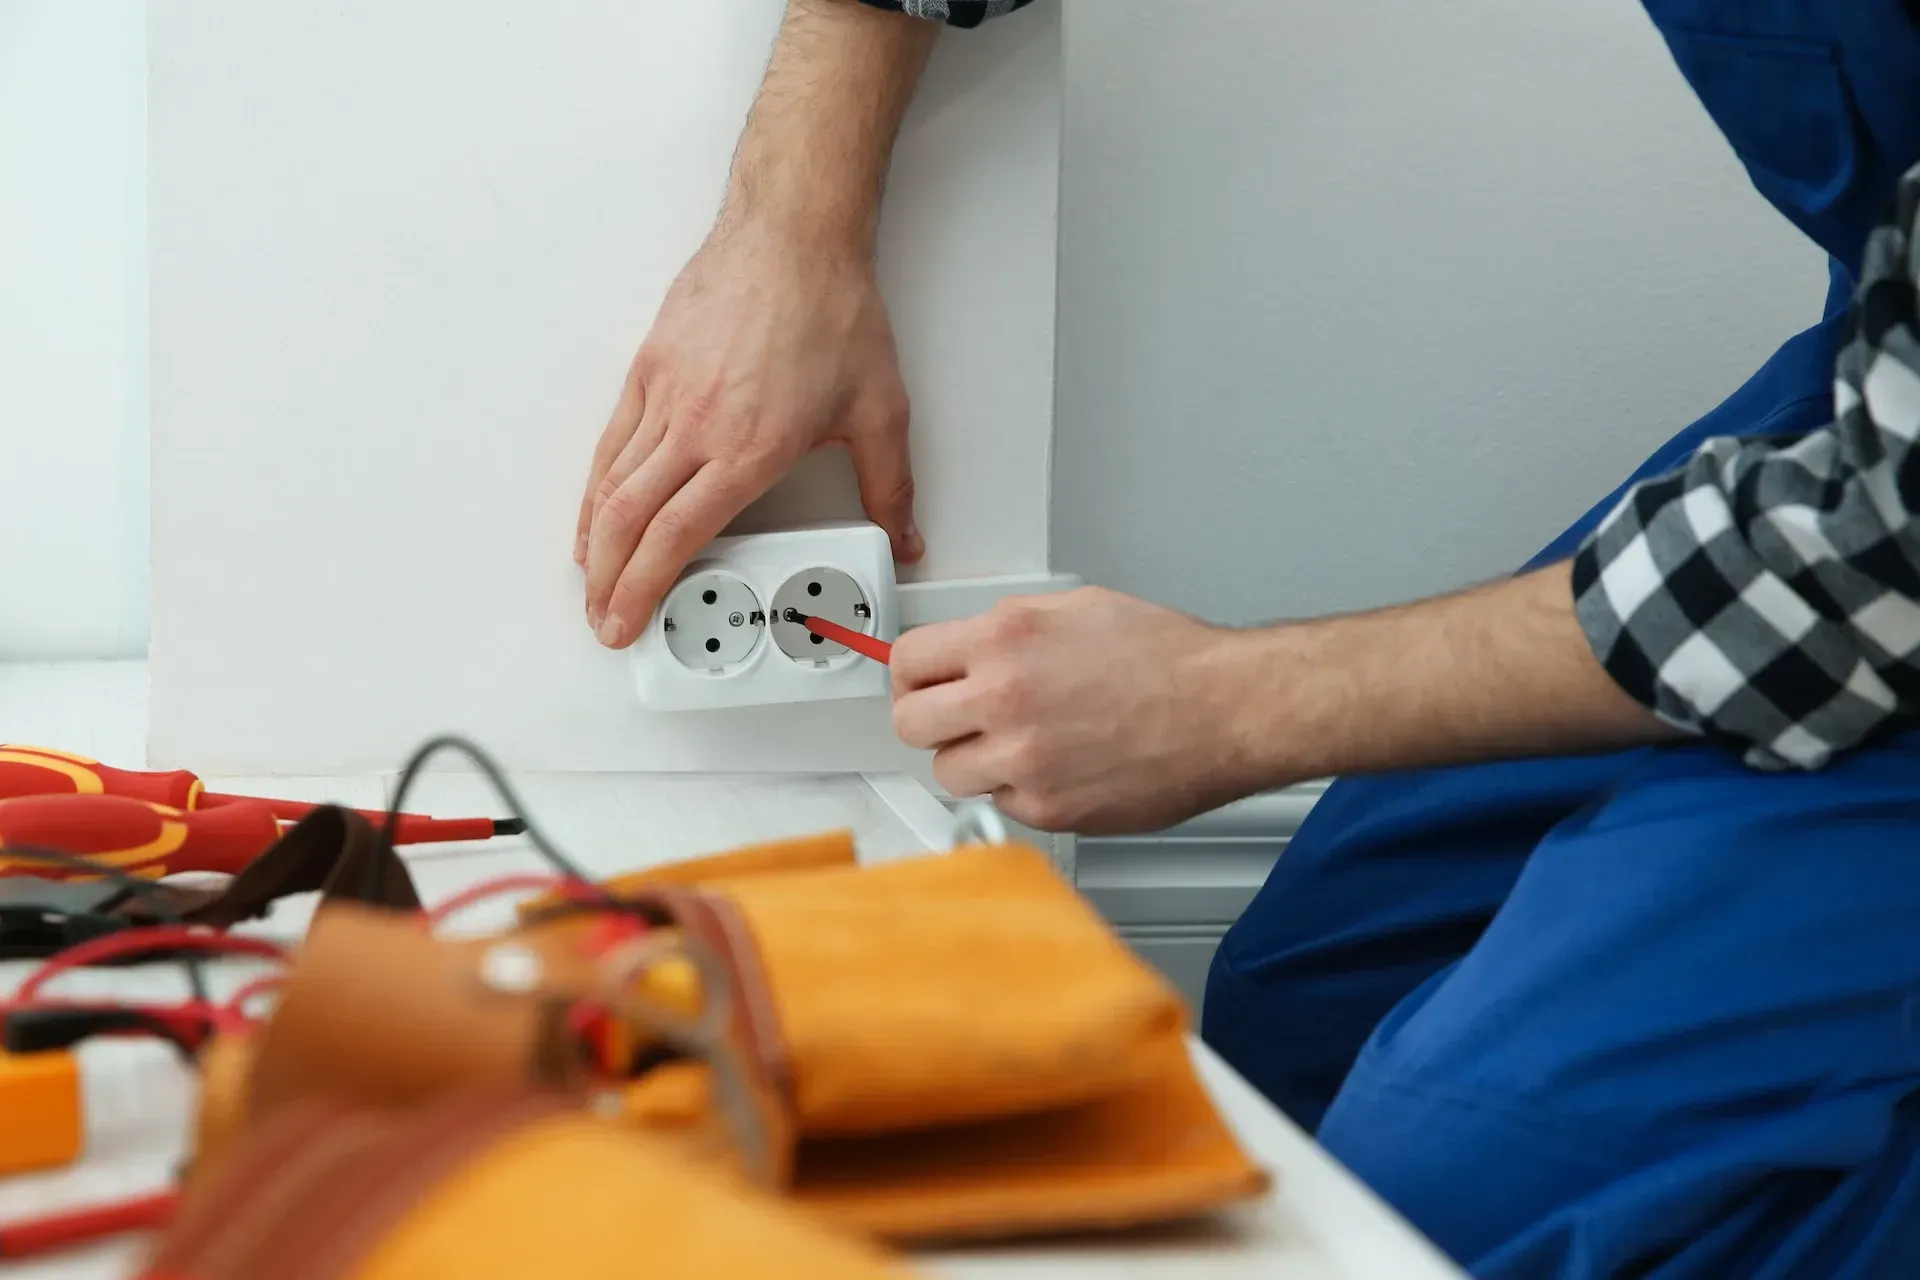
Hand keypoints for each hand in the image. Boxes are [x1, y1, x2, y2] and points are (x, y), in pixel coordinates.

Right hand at [579, 223, 921, 647]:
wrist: (795, 233)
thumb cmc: (831, 308)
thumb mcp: (880, 411)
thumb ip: (891, 487)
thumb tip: (904, 535)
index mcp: (749, 448)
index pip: (677, 537)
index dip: (644, 590)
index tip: (629, 622)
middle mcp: (697, 425)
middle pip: (628, 519)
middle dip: (608, 582)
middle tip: (604, 619)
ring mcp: (666, 394)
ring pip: (611, 482)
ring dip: (594, 540)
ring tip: (592, 578)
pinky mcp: (650, 365)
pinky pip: (610, 439)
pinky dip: (596, 484)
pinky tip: (596, 508)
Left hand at [890, 588, 1256, 833]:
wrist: (1225, 709)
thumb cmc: (1169, 658)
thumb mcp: (1077, 608)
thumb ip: (1011, 627)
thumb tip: (970, 646)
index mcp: (1005, 640)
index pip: (906, 660)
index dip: (911, 674)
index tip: (919, 683)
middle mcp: (1004, 699)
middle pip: (910, 724)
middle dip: (929, 720)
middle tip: (953, 718)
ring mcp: (1022, 759)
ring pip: (948, 772)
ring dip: (972, 759)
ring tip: (1013, 744)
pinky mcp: (1047, 807)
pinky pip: (999, 803)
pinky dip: (1018, 790)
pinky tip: (1054, 765)